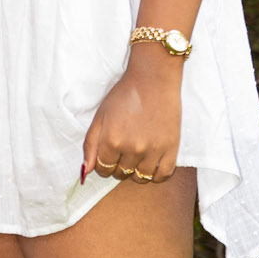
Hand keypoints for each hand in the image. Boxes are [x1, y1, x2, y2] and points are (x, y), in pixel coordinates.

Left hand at [82, 53, 181, 185]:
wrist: (153, 79)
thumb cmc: (124, 95)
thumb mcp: (100, 116)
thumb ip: (90, 145)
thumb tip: (86, 171)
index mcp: (112, 141)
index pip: (103, 169)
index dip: (104, 164)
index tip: (109, 155)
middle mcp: (132, 149)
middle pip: (121, 174)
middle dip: (118, 166)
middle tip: (124, 151)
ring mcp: (153, 151)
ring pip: (140, 178)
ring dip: (135, 172)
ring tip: (137, 157)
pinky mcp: (171, 149)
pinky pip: (163, 176)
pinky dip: (156, 175)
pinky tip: (152, 164)